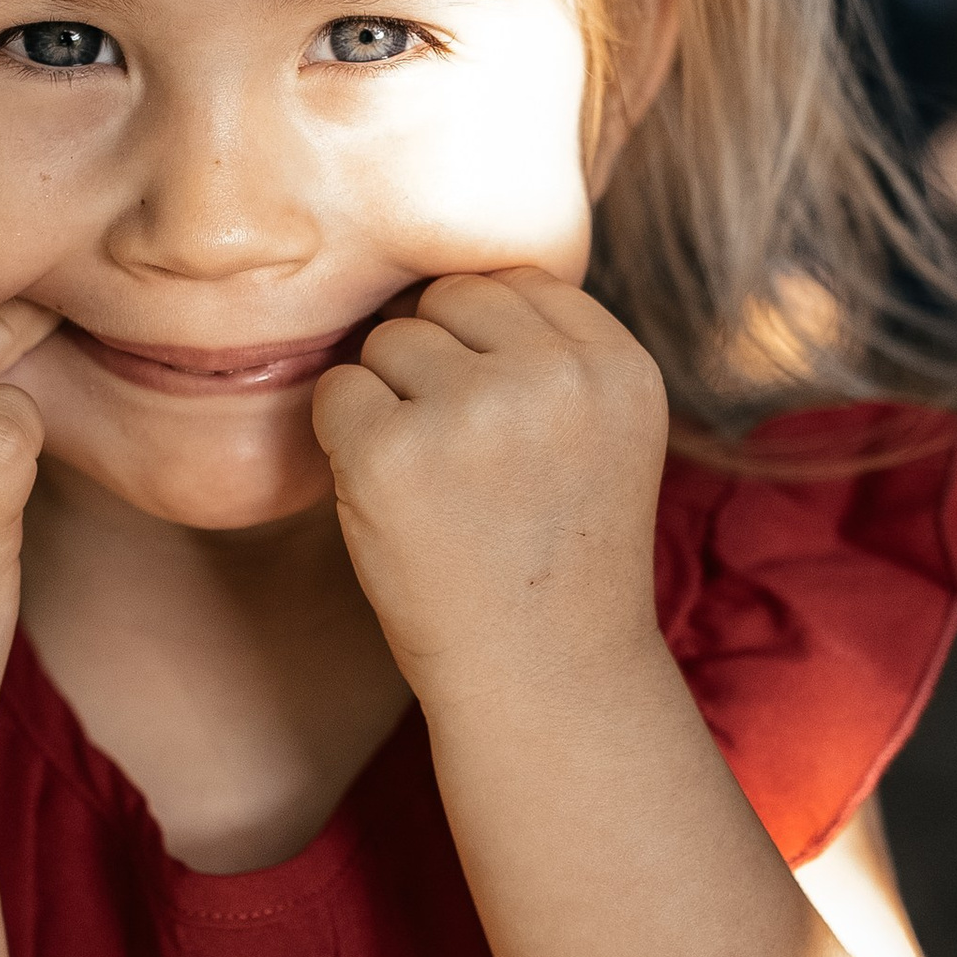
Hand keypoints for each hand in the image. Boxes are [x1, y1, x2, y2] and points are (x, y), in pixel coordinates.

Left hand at [311, 271, 669, 709]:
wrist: (543, 682)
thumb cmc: (554, 559)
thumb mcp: (601, 437)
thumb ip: (552, 354)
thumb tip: (445, 274)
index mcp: (620, 367)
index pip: (519, 282)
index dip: (488, 347)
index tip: (498, 425)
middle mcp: (557, 376)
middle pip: (450, 299)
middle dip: (437, 364)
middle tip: (460, 459)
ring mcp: (474, 410)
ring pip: (390, 340)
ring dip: (390, 403)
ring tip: (434, 486)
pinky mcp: (394, 451)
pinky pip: (337, 392)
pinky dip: (344, 442)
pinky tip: (391, 501)